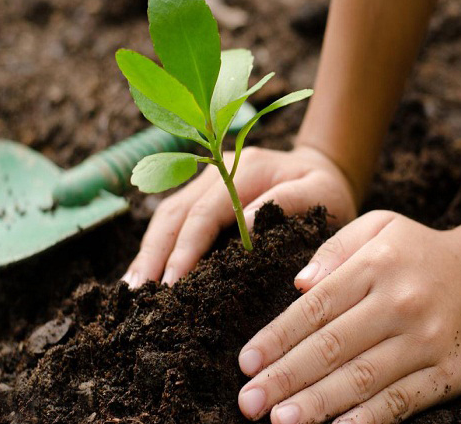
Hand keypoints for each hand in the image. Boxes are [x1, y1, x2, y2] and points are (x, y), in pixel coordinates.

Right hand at [122, 145, 357, 286]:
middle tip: (137, 293)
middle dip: (154, 252)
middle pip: (175, 212)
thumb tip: (245, 228)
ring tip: (133, 288)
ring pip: (167, 214)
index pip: (205, 211)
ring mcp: (207, 180)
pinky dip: (159, 245)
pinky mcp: (204, 194)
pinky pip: (175, 219)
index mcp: (246, 168)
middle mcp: (218, 170)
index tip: (172, 282)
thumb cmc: (327, 189)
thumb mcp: (320, 194)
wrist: (325, 169)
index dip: (185, 248)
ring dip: (149, 250)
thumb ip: (287, 204)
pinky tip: (148, 272)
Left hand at [236, 211, 460, 423]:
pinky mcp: (448, 372)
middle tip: (248, 403)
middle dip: (285, 378)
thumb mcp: (379, 227)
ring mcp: (426, 340)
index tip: (245, 363)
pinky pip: (402, 400)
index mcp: (376, 265)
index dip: (277, 338)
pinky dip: (369, 418)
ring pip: (362, 378)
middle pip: (332, 346)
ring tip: (280, 421)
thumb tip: (299, 285)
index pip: (316, 307)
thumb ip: (336, 249)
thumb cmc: (419, 252)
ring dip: (317, 403)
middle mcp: (399, 302)